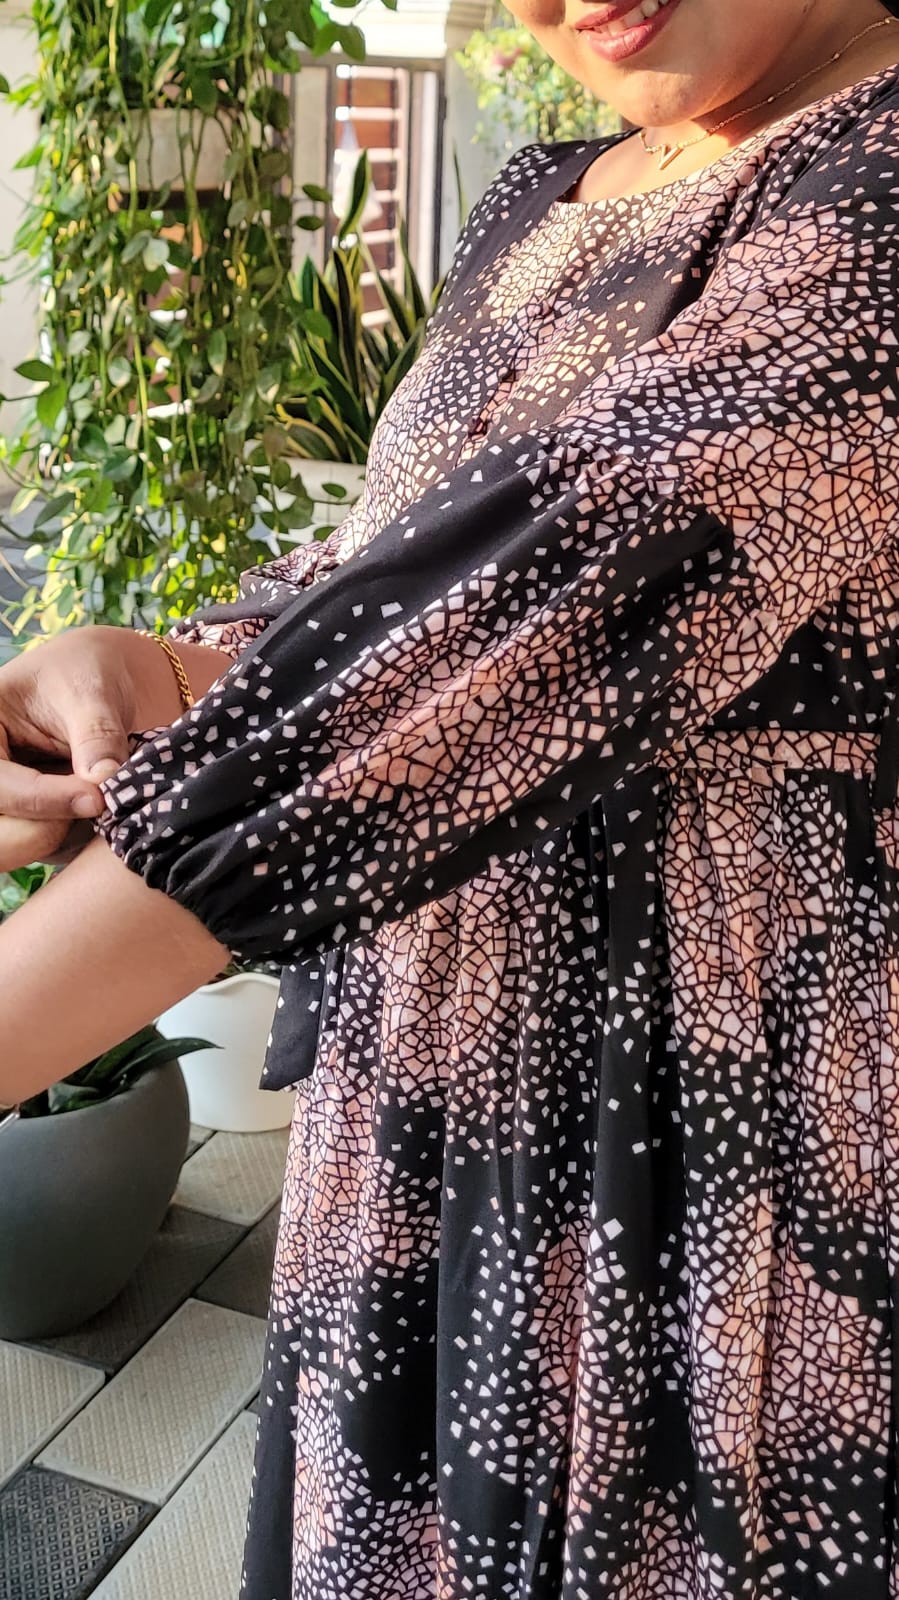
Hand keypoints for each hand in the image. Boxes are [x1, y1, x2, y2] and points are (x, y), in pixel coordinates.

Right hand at [0, 627, 230, 871]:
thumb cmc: (87, 675)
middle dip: (49, 829)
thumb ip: (96, 735)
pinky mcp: (29, 823)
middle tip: (99, 804)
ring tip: (103, 795)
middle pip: (1, 836)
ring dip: (68, 835)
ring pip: (25, 847)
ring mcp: (6, 805)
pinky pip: (51, 850)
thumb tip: (103, 779)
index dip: (47, 799)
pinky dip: (79, 838)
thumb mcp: (90, 692)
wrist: (106, 685)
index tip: (97, 797)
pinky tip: (101, 804)